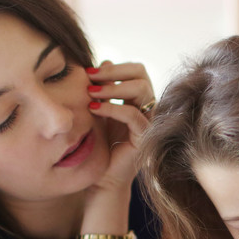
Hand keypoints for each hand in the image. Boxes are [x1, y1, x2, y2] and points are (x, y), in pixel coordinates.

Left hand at [85, 60, 156, 193]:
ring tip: (90, 94)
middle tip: (89, 78)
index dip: (115, 67)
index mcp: (138, 100)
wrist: (102, 177)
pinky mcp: (144, 137)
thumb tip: (105, 61)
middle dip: (114, 72)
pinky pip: (133, 114)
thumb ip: (103, 89)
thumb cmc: (100, 144)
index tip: (89, 73)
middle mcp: (148, 108)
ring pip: (141, 89)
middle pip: (141, 74)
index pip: (136, 71)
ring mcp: (149, 122)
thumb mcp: (99, 110)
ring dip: (113, 87)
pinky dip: (113, 108)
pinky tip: (94, 109)